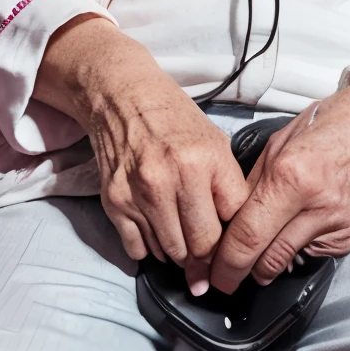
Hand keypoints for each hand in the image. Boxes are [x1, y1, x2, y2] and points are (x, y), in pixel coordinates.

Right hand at [35, 16, 248, 292]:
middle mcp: (170, 180)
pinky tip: (156, 226)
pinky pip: (138, 250)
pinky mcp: (114, 203)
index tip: (228, 238)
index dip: (231, 237)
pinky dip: (150, 246)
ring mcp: (139, 194)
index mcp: (203, 162)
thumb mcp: (216, 143)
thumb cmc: (174, 119)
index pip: (228, 228)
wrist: (124, 96)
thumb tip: (235, 236)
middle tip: (205, 243)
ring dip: (179, 251)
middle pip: (198, 249)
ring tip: (181, 230)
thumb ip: (228, 188)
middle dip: (205, 252)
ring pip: (169, 254)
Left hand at [210, 77, 349, 294]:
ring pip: (285, 263)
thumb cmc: (325, 126)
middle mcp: (317, 205)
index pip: (249, 235)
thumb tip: (230, 221)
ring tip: (251, 255)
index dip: (225, 261)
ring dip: (263, 265)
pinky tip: (288, 234)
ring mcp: (337, 225)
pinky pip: (309, 255)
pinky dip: (292, 251)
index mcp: (292, 175)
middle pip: (266, 259)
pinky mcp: (349, 237)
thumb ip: (253, 185)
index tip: (213, 271)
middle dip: (239, 272)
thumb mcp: (277, 145)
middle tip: (222, 275)